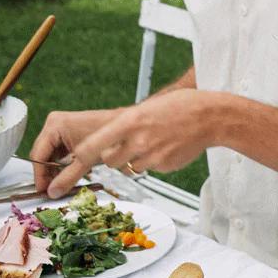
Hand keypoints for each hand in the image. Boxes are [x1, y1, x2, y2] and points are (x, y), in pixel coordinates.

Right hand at [29, 108, 123, 190]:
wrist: (129, 128)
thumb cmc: (110, 137)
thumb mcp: (85, 161)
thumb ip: (67, 177)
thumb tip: (53, 192)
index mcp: (54, 125)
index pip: (38, 155)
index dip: (39, 175)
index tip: (43, 190)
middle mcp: (55, 124)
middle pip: (43, 155)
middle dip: (48, 174)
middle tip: (52, 191)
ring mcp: (62, 128)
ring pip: (52, 155)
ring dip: (56, 171)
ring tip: (61, 186)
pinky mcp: (71, 135)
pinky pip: (61, 153)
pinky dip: (64, 165)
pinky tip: (69, 176)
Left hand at [45, 89, 224, 197]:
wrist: (210, 117)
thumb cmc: (179, 108)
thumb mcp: (145, 109)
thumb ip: (126, 126)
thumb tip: (110, 143)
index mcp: (129, 122)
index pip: (93, 146)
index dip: (77, 160)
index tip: (67, 168)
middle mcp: (138, 141)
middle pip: (109, 161)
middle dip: (112, 156)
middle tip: (125, 147)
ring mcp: (153, 156)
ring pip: (130, 167)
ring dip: (134, 160)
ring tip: (153, 143)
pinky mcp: (165, 166)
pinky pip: (150, 169)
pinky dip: (154, 162)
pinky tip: (167, 147)